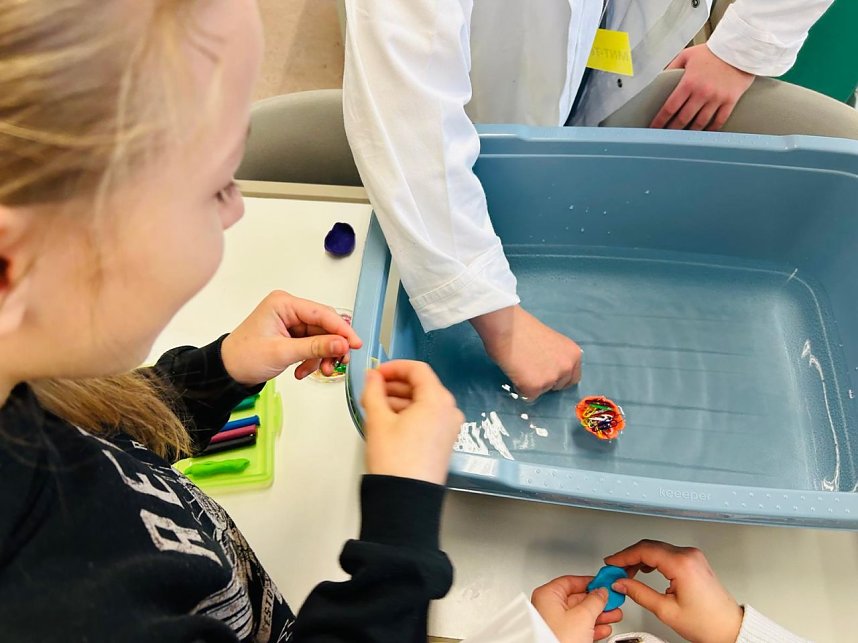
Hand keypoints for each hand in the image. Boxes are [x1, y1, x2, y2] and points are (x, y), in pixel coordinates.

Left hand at [221, 290, 361, 384]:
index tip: (355, 344)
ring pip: (321, 337)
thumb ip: (315, 347)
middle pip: (325, 325)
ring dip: (323, 356)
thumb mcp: (282, 352)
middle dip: (332, 346)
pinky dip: (312, 359)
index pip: (322, 313)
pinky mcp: (292, 334)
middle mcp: (289, 309)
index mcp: (283, 304)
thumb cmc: (244, 357)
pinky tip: (302, 371)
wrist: (228, 371)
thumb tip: (342, 343)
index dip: (342, 329)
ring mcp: (291, 322)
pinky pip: (313, 345)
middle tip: (337, 363)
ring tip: (320, 371)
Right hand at [361, 360, 463, 484]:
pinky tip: (388, 421)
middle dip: (394, 385)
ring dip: (399, 400)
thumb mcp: (378, 420)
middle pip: (421, 385)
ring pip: (423, 402)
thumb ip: (373, 391)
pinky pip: (427, 418)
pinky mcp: (444, 442)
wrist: (406, 499)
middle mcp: (449, 411)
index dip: (394, 367)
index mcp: (438, 400)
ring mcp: (449, 428)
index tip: (375, 373)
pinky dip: (409, 414)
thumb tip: (372, 376)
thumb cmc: (394, 460)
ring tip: (375, 407)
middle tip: (371, 391)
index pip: (417, 370)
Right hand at [471, 305, 581, 399]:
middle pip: (558, 387)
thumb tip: (549, 369)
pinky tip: (515, 371)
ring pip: (542, 392)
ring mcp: (552, 378)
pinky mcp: (535, 386)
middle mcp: (567, 367)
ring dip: (532, 384)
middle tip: (530, 368)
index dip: (557, 376)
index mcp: (574, 354)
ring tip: (521, 366)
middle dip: (545, 382)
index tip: (545, 372)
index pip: (572, 377)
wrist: (506, 326)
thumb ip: (556, 356)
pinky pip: (528, 396)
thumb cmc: (523, 328)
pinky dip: (520, 387)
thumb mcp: (552, 342)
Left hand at [531, 576, 622, 642]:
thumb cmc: (557, 639)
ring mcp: (554, 623)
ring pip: (580, 614)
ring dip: (599, 615)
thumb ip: (595, 600)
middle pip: (577, 599)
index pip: (570, 581)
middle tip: (612, 600)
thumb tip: (601, 592)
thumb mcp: (582, 616)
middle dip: (598, 601)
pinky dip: (592, 627)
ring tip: (613, 615)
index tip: (604, 582)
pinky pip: (579, 628)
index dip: (589, 581)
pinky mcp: (560, 636)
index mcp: (547, 596)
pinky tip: (604, 628)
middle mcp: (548, 608)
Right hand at [605, 540, 742, 642]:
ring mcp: (693, 556)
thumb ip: (639, 593)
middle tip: (615, 570)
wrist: (729, 628)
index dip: (623, 556)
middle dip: (629, 557)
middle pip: (649, 546)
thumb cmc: (707, 622)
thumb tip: (621, 583)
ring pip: (657, 548)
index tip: (611, 563)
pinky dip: (652, 559)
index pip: (644, 550)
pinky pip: (667, 553)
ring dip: (639, 557)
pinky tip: (644, 569)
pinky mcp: (694, 561)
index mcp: (682, 564)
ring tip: (627, 573)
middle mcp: (688, 555)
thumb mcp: (666, 610)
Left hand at [650, 44, 753, 130]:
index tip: (654, 128)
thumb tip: (658, 79)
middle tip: (666, 135)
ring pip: (700, 123)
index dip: (660, 120)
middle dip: (672, 129)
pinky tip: (703, 132)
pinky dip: (710, 129)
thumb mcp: (687, 55)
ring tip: (683, 136)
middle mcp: (702, 93)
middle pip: (683, 119)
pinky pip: (718, 121)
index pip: (670, 108)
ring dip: (690, 132)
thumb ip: (672, 67)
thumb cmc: (712, 52)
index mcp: (688, 82)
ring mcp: (717, 98)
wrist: (740, 47)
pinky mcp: (730, 101)